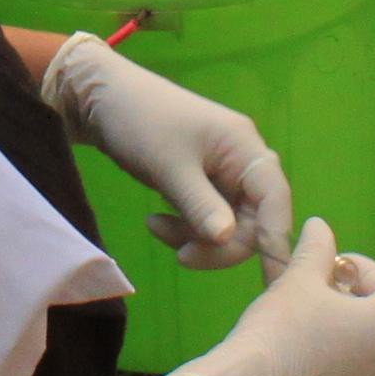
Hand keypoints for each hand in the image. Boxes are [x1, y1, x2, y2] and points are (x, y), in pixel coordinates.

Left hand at [40, 37, 293, 267]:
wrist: (100, 98)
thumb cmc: (140, 121)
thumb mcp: (169, 166)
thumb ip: (201, 205)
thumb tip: (229, 240)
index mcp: (245, 147)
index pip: (274, 199)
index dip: (274, 239)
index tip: (268, 277)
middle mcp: (242, 160)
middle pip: (254, 219)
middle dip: (220, 244)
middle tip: (181, 256)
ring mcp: (222, 171)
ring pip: (228, 223)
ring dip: (196, 237)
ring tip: (156, 230)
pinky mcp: (201, 181)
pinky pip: (207, 217)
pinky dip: (185, 227)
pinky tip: (155, 222)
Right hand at [153, 219, 374, 375]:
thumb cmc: (280, 328)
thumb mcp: (299, 279)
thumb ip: (317, 249)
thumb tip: (320, 226)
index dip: (366, 271)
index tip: (334, 266)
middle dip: (355, 303)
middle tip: (319, 293)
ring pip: (364, 359)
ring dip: (344, 338)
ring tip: (305, 326)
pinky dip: (329, 372)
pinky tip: (295, 362)